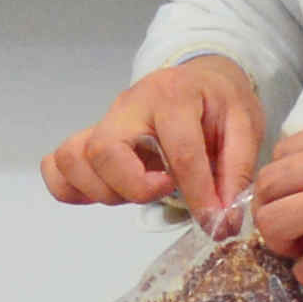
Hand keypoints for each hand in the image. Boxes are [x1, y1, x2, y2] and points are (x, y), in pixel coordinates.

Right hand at [43, 57, 266, 217]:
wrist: (201, 79)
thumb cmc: (220, 103)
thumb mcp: (245, 127)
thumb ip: (235, 173)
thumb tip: (222, 221)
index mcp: (173, 96)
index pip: (180, 153)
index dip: (198, 195)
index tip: (213, 221)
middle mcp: (129, 105)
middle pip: (104, 149)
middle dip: (134, 186)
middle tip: (163, 191)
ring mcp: (104, 120)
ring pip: (74, 158)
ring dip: (102, 189)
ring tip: (135, 192)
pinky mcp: (90, 138)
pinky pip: (57, 164)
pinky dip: (71, 187)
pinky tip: (104, 193)